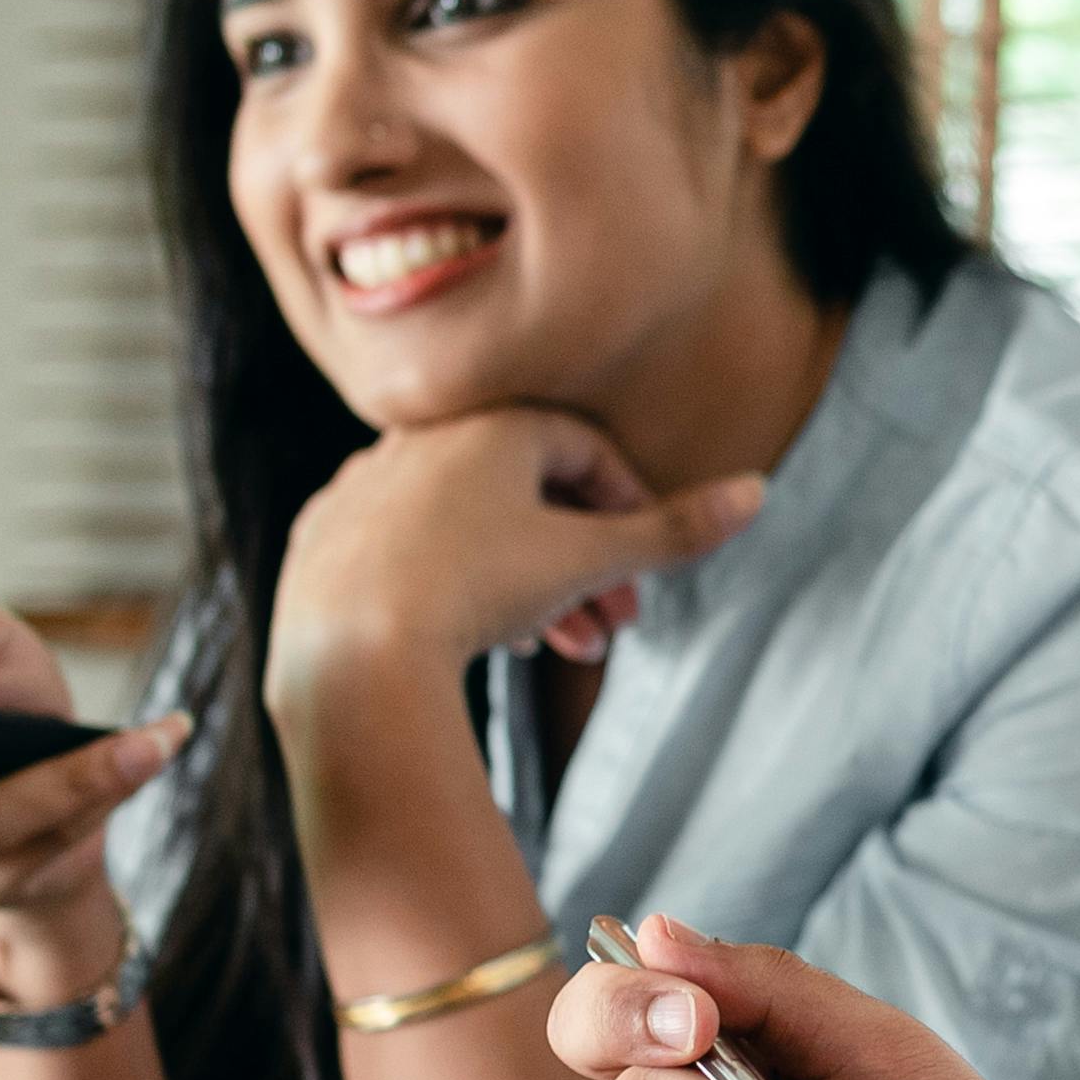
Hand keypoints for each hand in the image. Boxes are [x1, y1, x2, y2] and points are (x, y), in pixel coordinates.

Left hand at [272, 409, 762, 696]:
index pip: (583, 451)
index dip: (628, 510)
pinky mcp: (321, 538)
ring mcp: (362, 489)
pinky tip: (475, 636)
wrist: (349, 654)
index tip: (645, 570)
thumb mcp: (588, 560)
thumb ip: (674, 528)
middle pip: (524, 495)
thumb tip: (758, 490)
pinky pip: (404, 552)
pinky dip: (450, 586)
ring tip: (553, 646)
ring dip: (522, 583)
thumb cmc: (472, 591)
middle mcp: (419, 440)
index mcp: (488, 425)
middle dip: (580, 564)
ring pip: (464, 526)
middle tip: (612, 629)